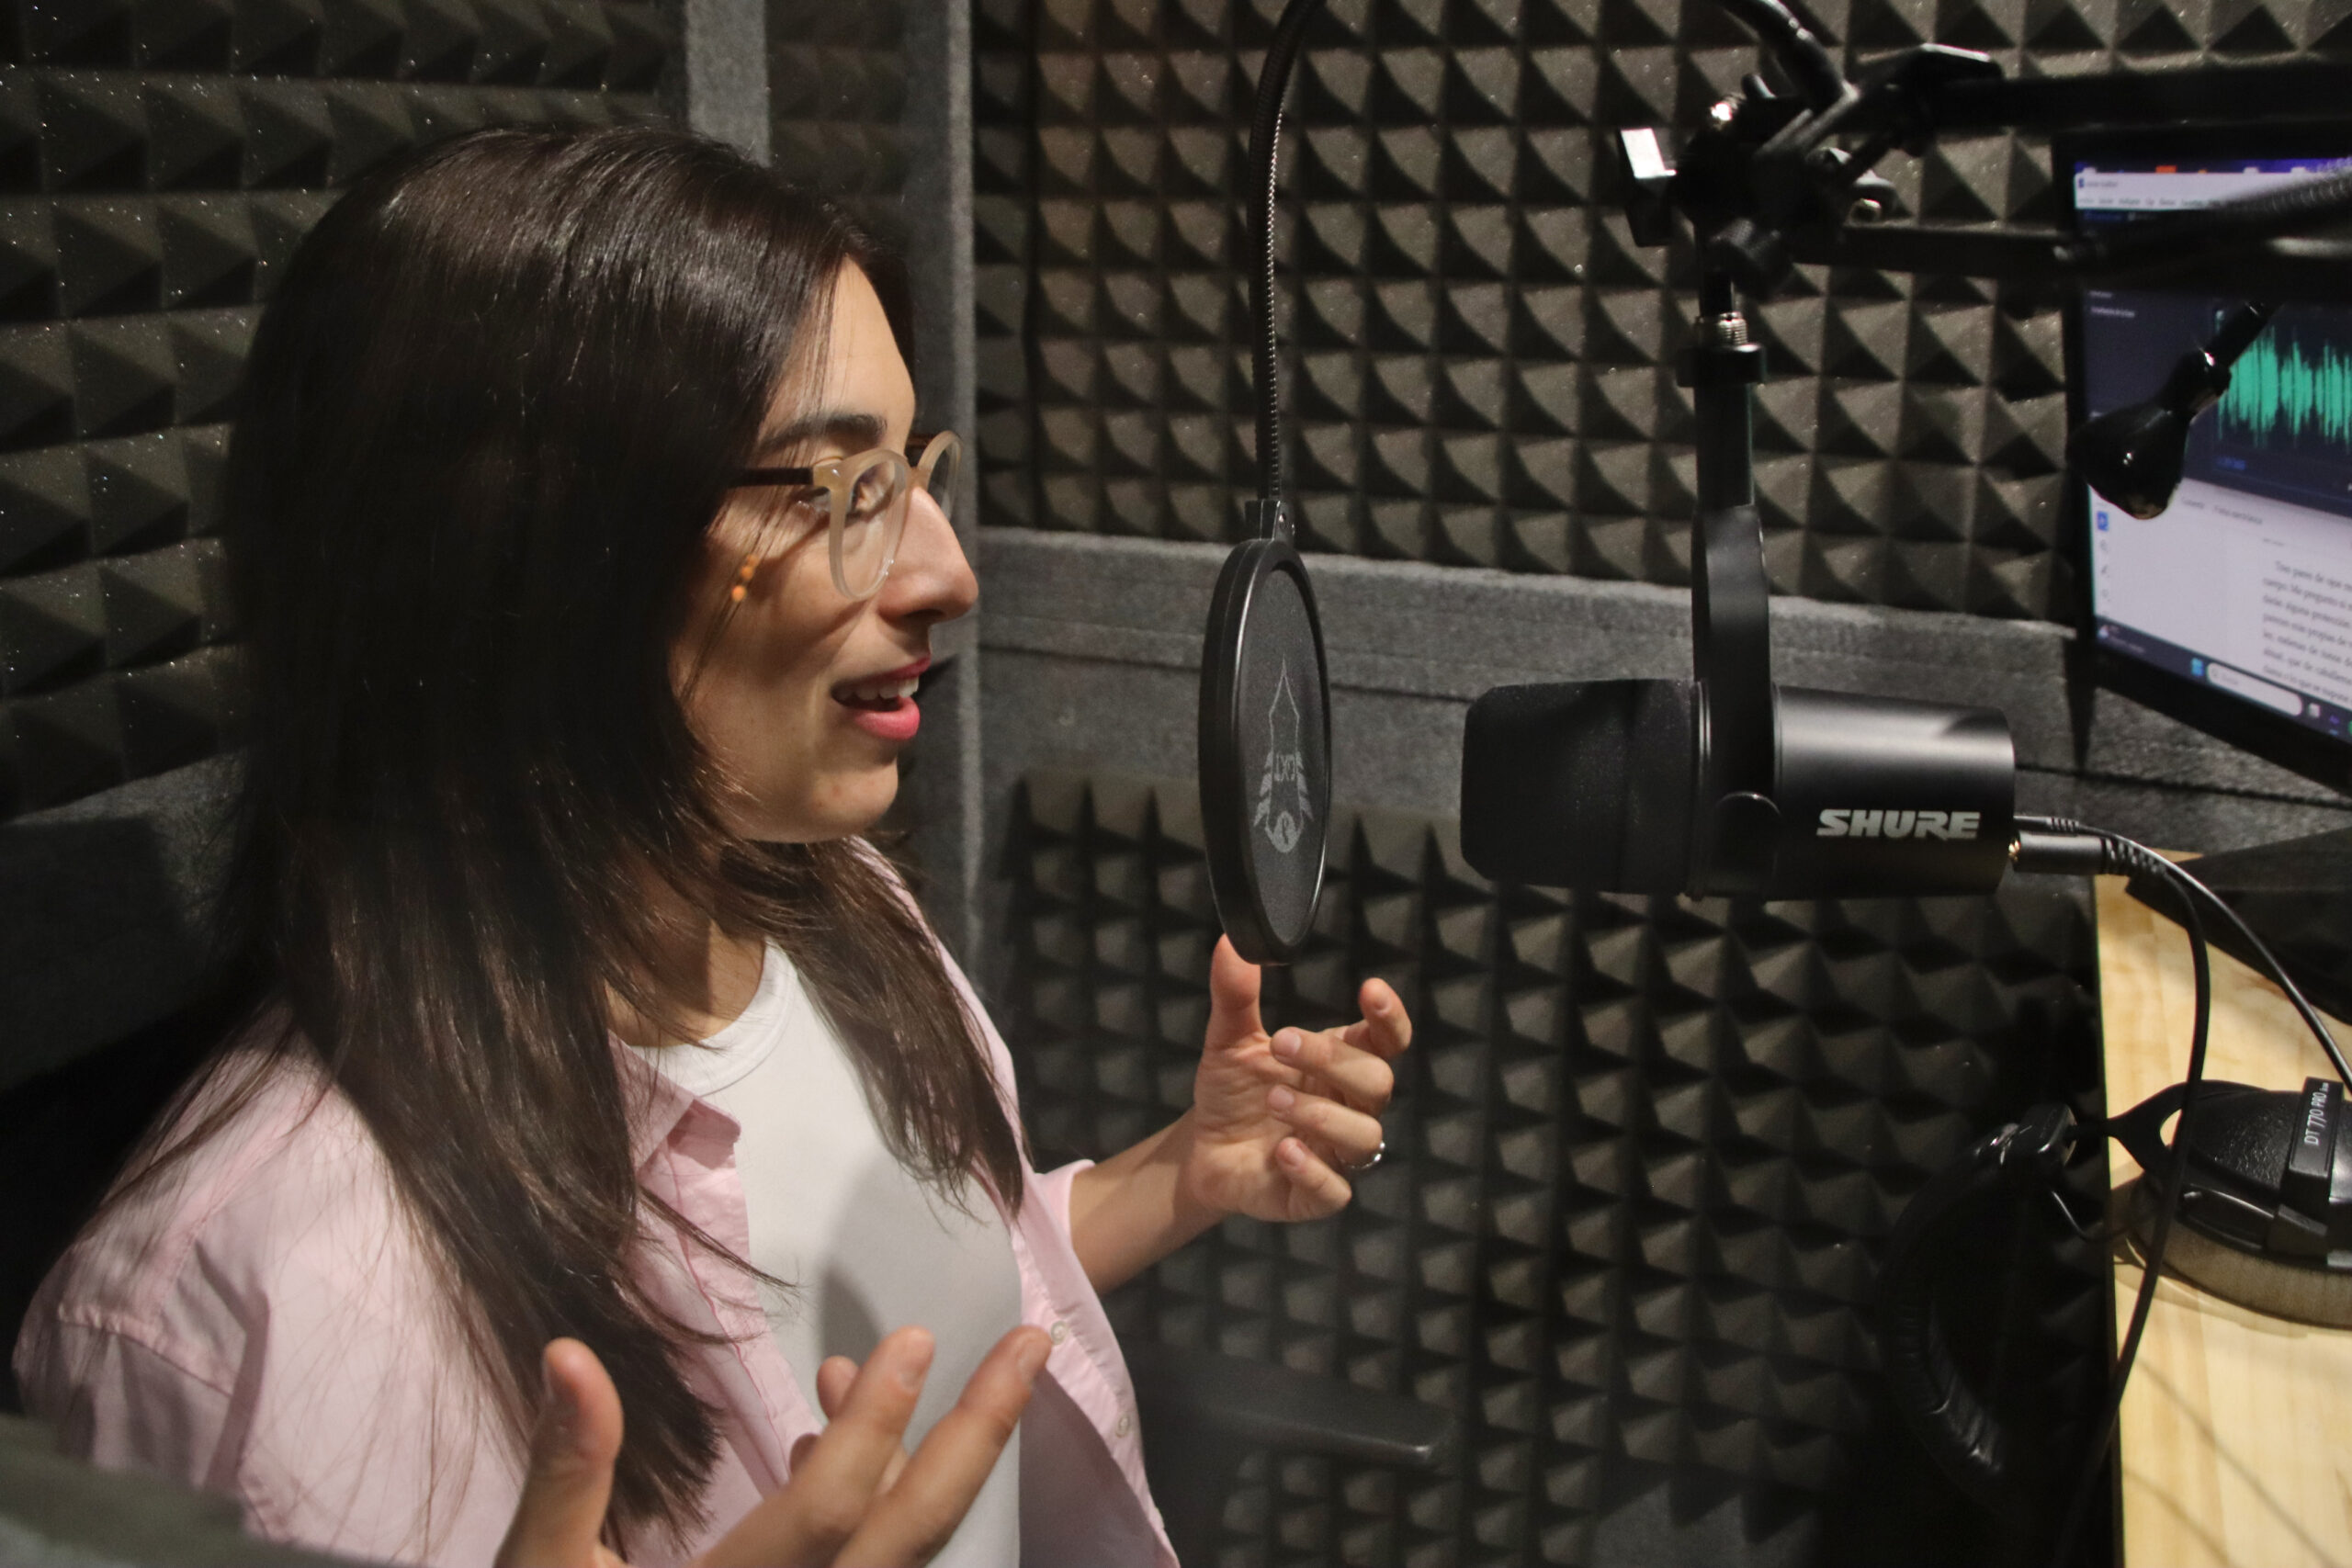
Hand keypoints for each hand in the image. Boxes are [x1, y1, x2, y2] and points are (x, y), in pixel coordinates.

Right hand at [494, 1324, 1050, 1567]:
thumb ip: (568, 1470)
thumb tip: (569, 1354)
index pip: (828, 1515)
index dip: (874, 1427)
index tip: (917, 1338)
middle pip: (911, 1538)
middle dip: (979, 1436)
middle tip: (1030, 1344)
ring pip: (905, 1553)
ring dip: (924, 1458)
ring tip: (900, 1366)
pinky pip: (871, 1567)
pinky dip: (877, 1503)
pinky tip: (827, 1444)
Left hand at [1179, 936, 1412, 1223]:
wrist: (1202, 1149)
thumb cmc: (1233, 1091)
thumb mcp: (1229, 1041)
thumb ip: (1235, 996)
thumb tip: (1231, 943)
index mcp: (1340, 1063)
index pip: (1387, 1041)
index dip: (1390, 1018)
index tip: (1371, 990)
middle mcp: (1349, 1107)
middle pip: (1377, 1082)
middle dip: (1334, 1060)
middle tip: (1281, 1045)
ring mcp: (1337, 1153)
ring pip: (1364, 1136)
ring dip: (1323, 1115)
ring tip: (1274, 1101)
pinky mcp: (1317, 1195)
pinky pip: (1336, 1190)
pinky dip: (1314, 1170)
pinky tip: (1284, 1151)